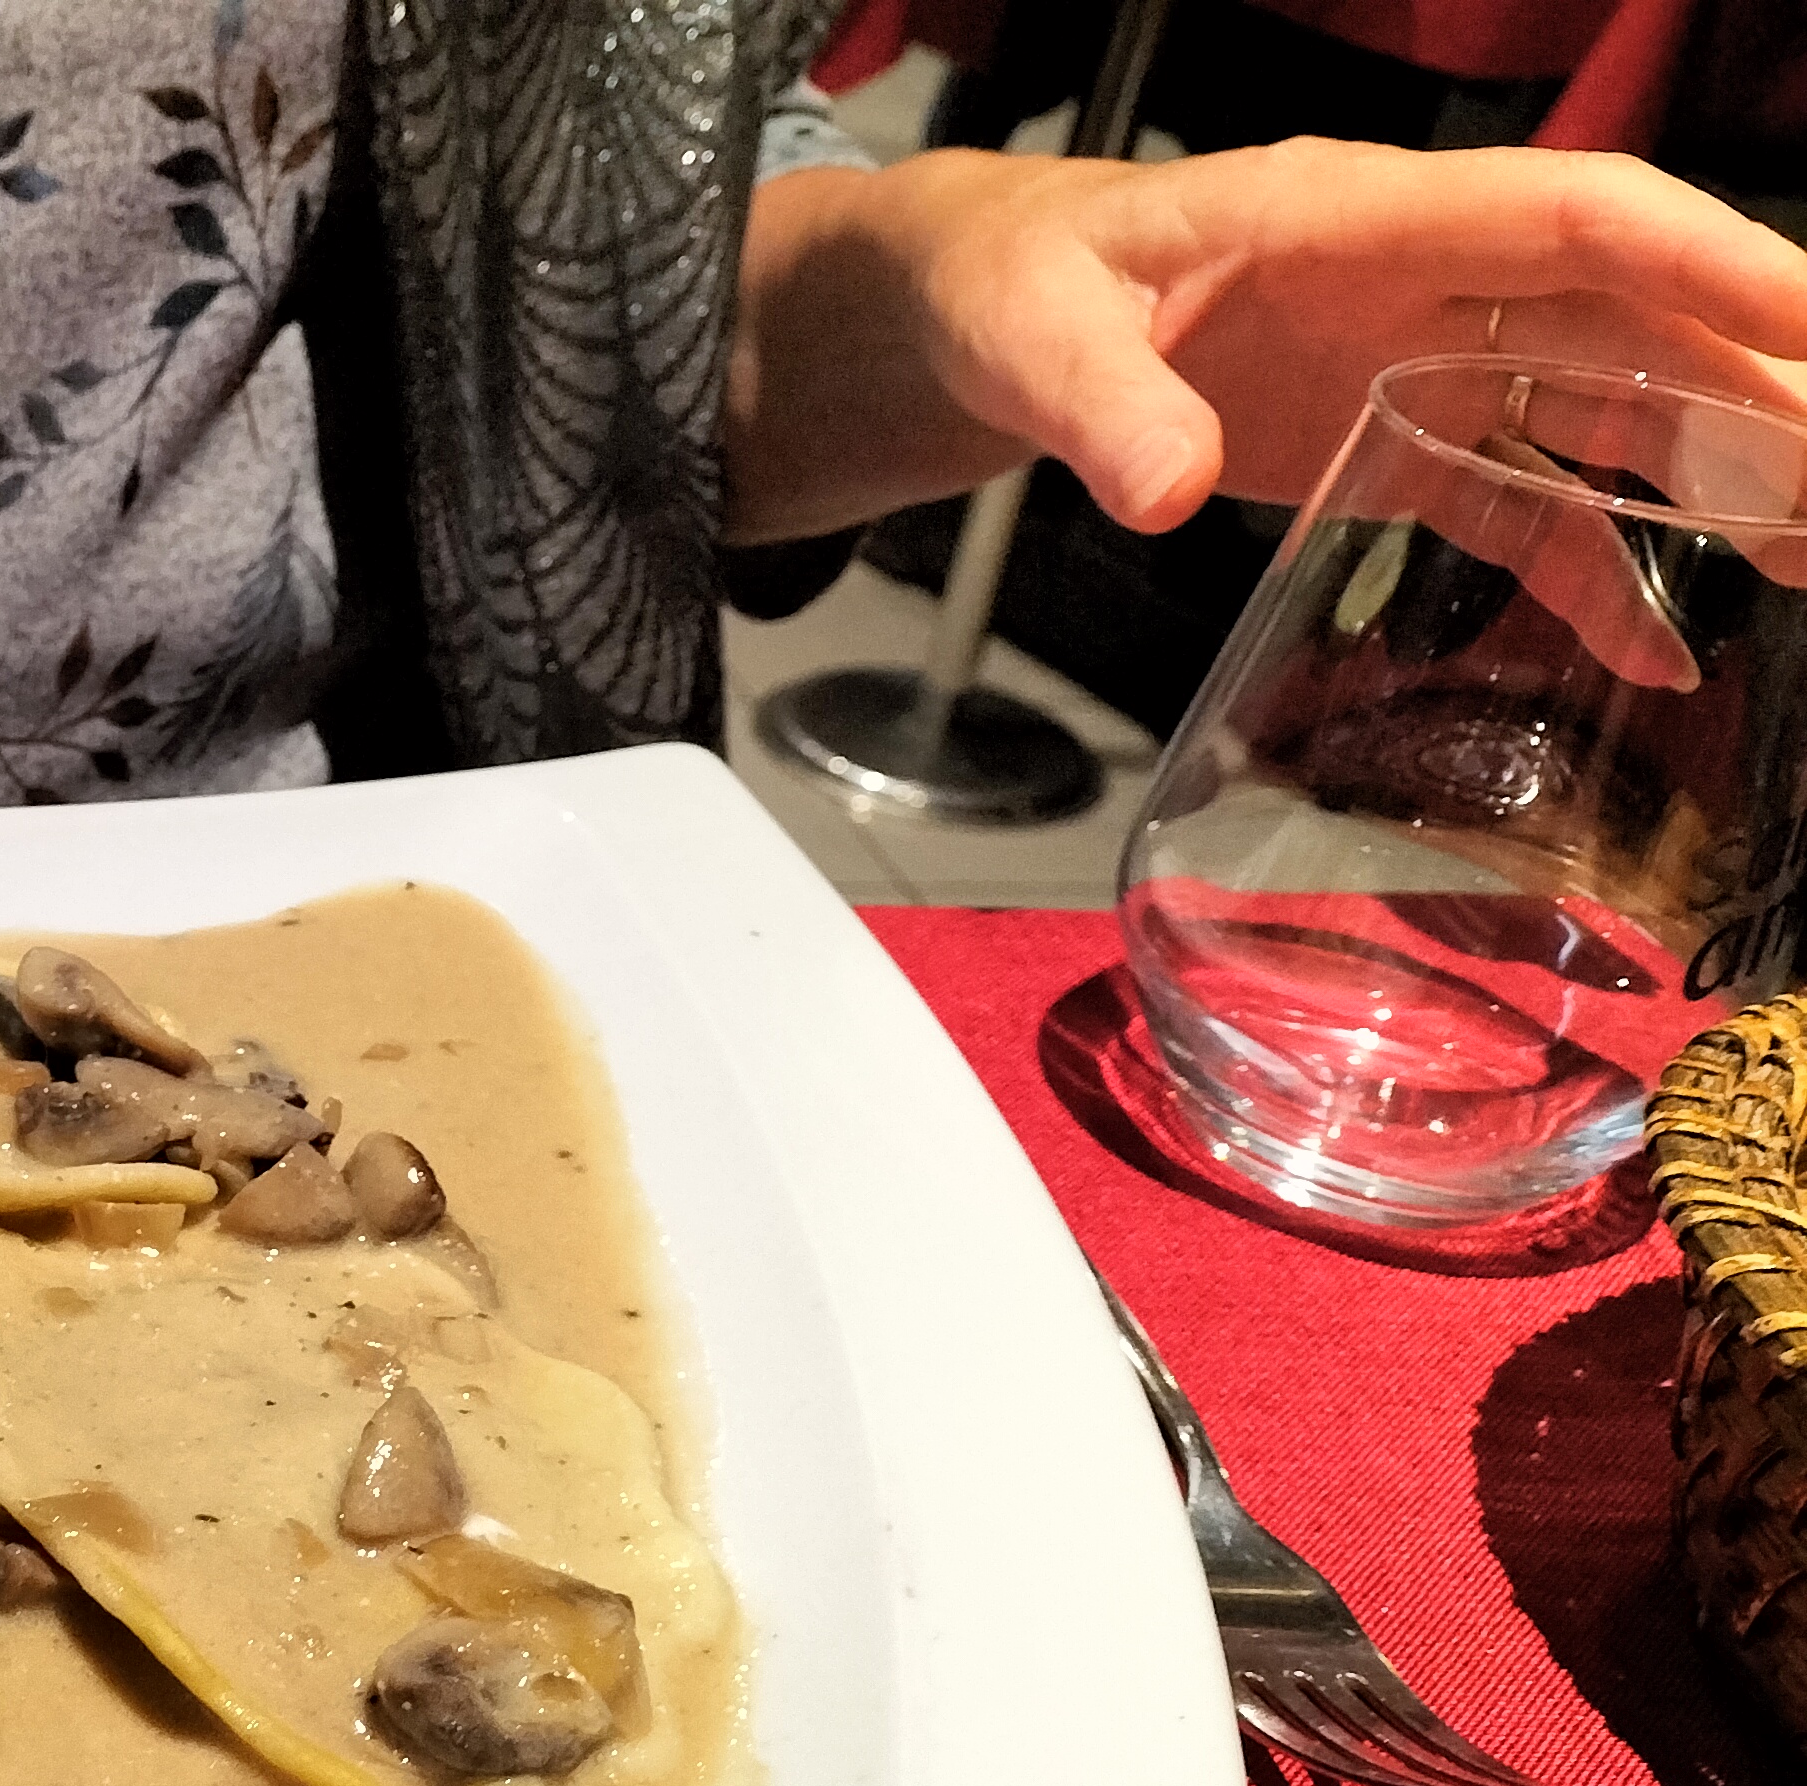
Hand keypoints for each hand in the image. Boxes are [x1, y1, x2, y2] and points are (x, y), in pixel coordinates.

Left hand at [726, 141, 1806, 547]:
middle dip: (1756, 389)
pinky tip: (1661, 649)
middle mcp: (1420, 277)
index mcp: (1355, 215)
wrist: (976, 315)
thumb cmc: (1008, 287)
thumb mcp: (1029, 337)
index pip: (1574, 214)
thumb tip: (1167, 489)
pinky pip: (1522, 503)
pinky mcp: (1392, 444)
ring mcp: (1417, 360)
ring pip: (1607, 405)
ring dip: (1716, 476)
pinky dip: (1596, 570)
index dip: (1706, 260)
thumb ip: (1096, 407)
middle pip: (1633, 315)